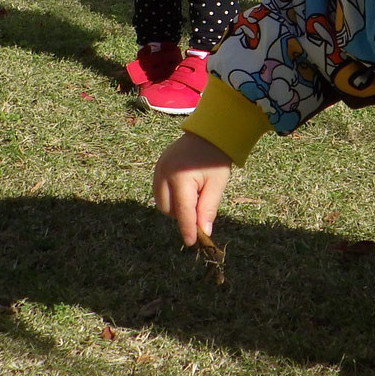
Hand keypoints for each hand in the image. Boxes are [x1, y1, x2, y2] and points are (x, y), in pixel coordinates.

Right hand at [152, 131, 231, 247]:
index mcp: (181, 178)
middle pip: (167, 209)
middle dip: (181, 215)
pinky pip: (159, 190)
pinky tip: (185, 189)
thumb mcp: (217, 185)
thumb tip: (203, 232)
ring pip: (161, 201)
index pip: (183, 211)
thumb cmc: (216, 158)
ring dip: (175, 207)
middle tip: (199, 209)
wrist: (209, 132)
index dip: (187, 228)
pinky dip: (170, 196)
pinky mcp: (157, 167)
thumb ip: (208, 209)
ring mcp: (158, 169)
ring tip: (193, 196)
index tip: (192, 242)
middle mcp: (164, 173)